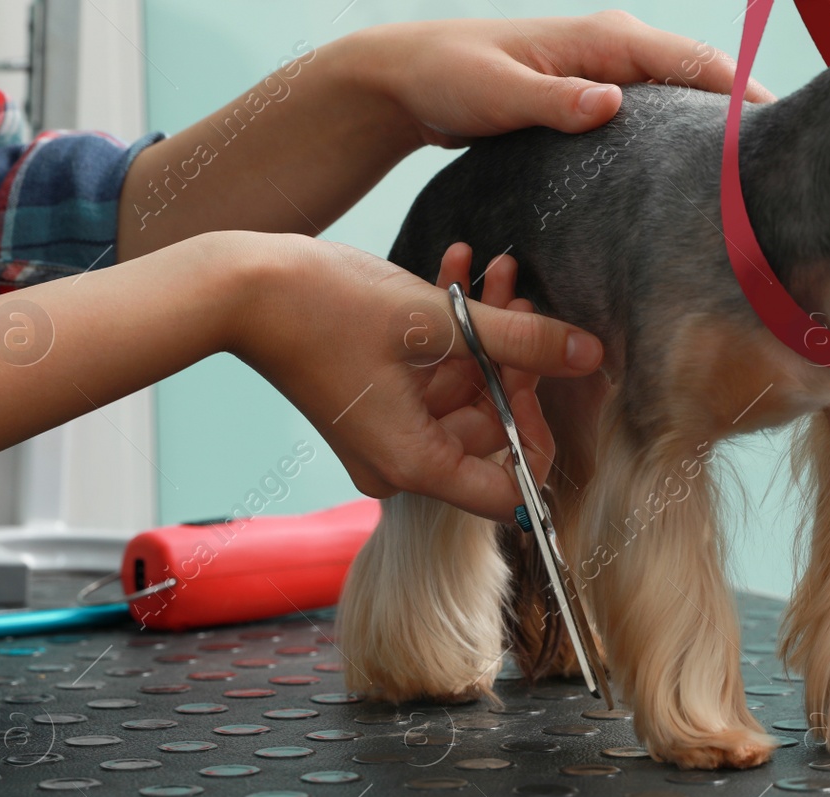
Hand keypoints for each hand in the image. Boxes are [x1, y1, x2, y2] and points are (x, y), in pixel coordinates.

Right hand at [231, 234, 597, 522]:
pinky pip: (431, 378)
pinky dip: (450, 334)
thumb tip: (589, 354)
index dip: (536, 436)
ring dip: (484, 333)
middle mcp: (400, 464)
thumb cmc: (326, 306)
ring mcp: (385, 436)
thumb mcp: (439, 320)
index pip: (509, 493)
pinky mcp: (374, 405)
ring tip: (496, 270)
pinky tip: (458, 270)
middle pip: (489, 430)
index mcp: (415, 465)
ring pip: (464, 392)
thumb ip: (521, 341)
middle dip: (512, 359)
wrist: (240, 287)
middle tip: (520, 297)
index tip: (538, 378)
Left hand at [353, 10, 775, 148]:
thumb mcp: (498, 92)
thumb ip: (554, 100)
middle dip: (742, 119)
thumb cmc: (451, 77)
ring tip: (754, 183)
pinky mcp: (596, 98)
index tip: (778, 135)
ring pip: (682, 98)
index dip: (742, 95)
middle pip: (702, 80)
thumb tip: (611, 102)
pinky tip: (694, 179)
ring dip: (715, 132)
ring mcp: (608, 73)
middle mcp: (616, 49)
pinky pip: (655, 114)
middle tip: (783, 174)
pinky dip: (680, 139)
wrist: (413, 76)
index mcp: (604, 39)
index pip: (695, 63)